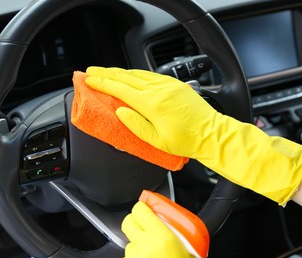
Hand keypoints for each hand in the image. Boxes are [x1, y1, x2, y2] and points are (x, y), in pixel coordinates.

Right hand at [86, 66, 301, 204]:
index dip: (102, 84)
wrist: (211, 133)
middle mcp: (158, 90)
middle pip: (126, 77)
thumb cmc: (186, 141)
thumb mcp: (157, 141)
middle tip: (91, 71)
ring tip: (106, 72)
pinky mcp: (174, 84)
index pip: (120, 89)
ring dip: (120, 72)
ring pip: (137, 73)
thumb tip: (120, 112)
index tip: (89, 80)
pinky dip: (136, 74)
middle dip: (106, 73)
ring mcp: (167, 85)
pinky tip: (130, 75)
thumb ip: (135, 126)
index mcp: (152, 104)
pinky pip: (150, 75)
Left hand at [121, 201, 194, 257]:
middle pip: (127, 222)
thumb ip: (174, 230)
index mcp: (161, 236)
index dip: (142, 209)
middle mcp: (144, 245)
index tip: (146, 210)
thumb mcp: (186, 247)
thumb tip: (164, 216)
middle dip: (135, 223)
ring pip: (128, 242)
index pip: (139, 209)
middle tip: (145, 228)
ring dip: (136, 245)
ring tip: (151, 253)